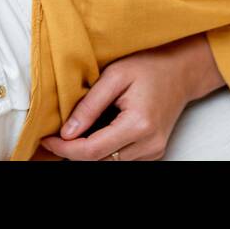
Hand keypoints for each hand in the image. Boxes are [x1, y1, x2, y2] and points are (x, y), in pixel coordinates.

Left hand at [38, 34, 224, 160]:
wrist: (182, 70)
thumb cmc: (151, 65)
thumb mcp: (115, 75)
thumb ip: (90, 105)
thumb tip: (67, 132)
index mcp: (139, 125)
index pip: (92, 151)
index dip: (64, 149)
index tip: (46, 139)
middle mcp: (149, 145)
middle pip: (99, 161)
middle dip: (73, 150)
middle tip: (56, 134)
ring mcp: (154, 151)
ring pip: (109, 162)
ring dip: (89, 149)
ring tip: (80, 127)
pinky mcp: (154, 152)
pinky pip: (121, 158)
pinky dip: (105, 148)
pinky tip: (100, 129)